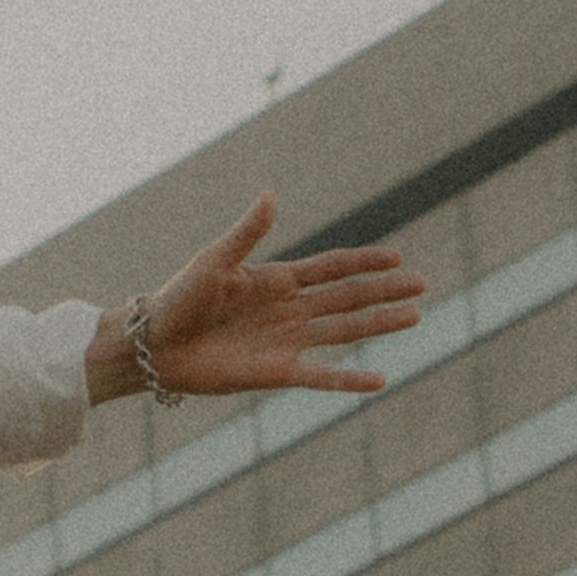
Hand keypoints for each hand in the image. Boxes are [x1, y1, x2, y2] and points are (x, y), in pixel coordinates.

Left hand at [87, 197, 425, 409]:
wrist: (154, 345)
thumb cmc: (179, 298)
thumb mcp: (214, 260)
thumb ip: (247, 233)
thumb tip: (273, 195)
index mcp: (275, 280)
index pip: (330, 268)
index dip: (363, 261)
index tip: (397, 255)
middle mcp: (287, 310)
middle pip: (346, 298)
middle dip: (383, 290)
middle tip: (422, 283)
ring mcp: (285, 342)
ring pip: (342, 331)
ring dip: (378, 325)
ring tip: (414, 316)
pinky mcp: (276, 373)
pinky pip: (320, 376)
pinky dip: (349, 379)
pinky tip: (379, 380)